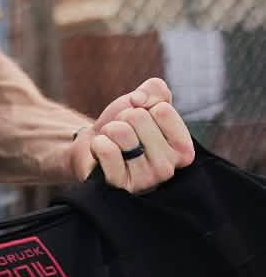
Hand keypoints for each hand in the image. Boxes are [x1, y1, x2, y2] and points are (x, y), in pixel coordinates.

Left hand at [70, 78, 194, 191]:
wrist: (93, 144)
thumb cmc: (124, 124)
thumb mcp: (143, 102)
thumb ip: (156, 90)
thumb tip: (140, 100)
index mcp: (183, 149)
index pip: (163, 109)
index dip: (143, 106)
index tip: (139, 119)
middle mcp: (168, 168)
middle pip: (139, 118)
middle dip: (123, 117)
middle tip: (122, 133)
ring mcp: (145, 180)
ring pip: (121, 131)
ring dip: (109, 130)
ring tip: (113, 143)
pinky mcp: (120, 186)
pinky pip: (105, 148)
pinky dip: (98, 144)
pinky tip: (102, 155)